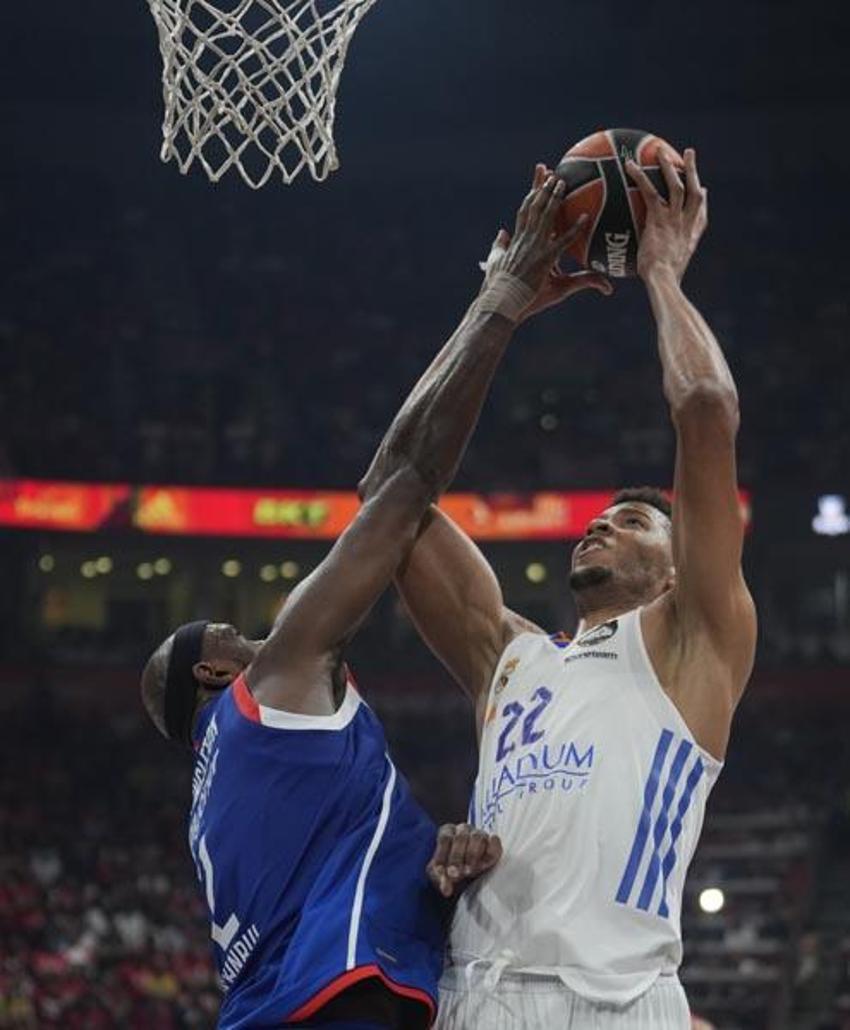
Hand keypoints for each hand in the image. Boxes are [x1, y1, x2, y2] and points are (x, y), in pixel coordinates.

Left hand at [426, 823, 501, 897]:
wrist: (468, 869)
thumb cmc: (453, 867)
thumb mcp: (443, 874)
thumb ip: (442, 880)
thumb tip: (446, 889)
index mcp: (447, 832)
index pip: (444, 838)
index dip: (443, 855)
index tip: (444, 872)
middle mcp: (463, 830)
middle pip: (460, 837)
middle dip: (457, 857)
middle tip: (457, 874)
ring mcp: (479, 833)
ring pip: (477, 837)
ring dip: (473, 855)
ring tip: (470, 871)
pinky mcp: (493, 841)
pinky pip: (494, 841)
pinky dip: (491, 852)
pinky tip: (486, 865)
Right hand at [481, 164, 611, 321]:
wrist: (499, 301)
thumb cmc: (498, 287)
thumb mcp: (495, 263)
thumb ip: (498, 246)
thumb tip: (500, 231)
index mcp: (516, 239)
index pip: (525, 209)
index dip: (532, 191)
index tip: (538, 176)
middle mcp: (525, 239)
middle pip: (534, 205)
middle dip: (541, 185)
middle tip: (549, 169)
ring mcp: (534, 247)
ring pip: (546, 217)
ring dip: (555, 198)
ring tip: (563, 181)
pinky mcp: (544, 260)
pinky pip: (563, 241)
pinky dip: (575, 229)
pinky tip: (586, 217)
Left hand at [626, 148, 707, 283]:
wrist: (664, 281)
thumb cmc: (663, 284)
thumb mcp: (665, 277)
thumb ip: (659, 270)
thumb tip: (647, 277)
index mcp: (691, 237)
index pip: (701, 216)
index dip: (703, 202)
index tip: (704, 190)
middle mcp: (687, 224)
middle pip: (694, 191)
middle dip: (693, 171)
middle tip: (689, 155)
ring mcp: (675, 219)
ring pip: (676, 185)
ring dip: (669, 166)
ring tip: (661, 151)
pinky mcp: (660, 218)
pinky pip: (649, 191)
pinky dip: (639, 176)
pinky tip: (629, 165)